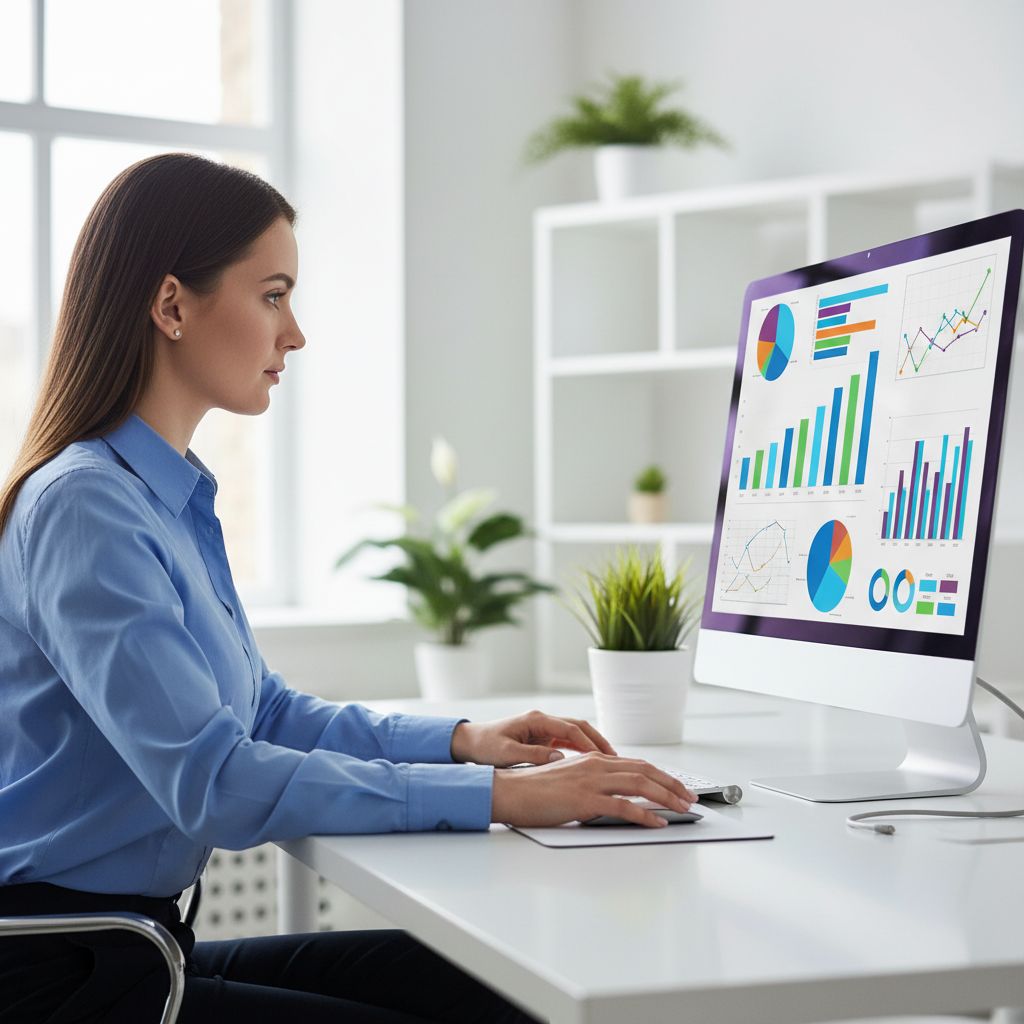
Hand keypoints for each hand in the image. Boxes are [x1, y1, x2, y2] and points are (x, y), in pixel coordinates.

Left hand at [450, 709, 616, 767]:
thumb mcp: (507, 754)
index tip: (604, 756)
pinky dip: (580, 750)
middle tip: (616, 757)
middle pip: (578, 727)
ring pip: (575, 733)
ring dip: (591, 745)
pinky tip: (591, 763)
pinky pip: (566, 741)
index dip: (589, 742)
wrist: (470, 743)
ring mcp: (542, 728)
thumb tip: (558, 759)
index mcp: (535, 720)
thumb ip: (533, 756)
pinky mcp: (541, 737)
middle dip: (597, 740)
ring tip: (609, 761)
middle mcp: (542, 720)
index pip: (570, 729)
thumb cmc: (485, 747)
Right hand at [490, 751, 698, 828]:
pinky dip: (645, 814)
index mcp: (592, 760)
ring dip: (667, 797)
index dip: (662, 776)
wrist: (509, 792)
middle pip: (645, 771)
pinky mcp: (584, 799)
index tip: (679, 788)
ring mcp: (591, 781)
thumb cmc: (535, 791)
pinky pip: (623, 806)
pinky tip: (657, 822)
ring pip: (640, 785)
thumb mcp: (570, 781)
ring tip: (683, 809)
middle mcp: (595, 765)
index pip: (637, 764)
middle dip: (673, 785)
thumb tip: (617, 796)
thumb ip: (593, 784)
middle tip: (691, 798)